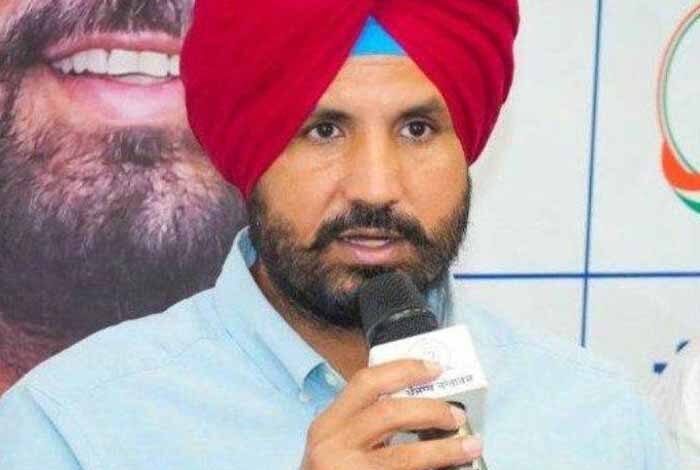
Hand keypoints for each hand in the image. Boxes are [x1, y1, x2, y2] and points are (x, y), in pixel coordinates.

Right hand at [300, 359, 482, 469]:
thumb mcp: (335, 443)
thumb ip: (363, 424)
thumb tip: (419, 405)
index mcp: (327, 426)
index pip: (366, 383)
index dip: (404, 370)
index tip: (434, 368)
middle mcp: (332, 447)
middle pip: (388, 414)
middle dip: (430, 410)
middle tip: (457, 415)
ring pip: (404, 457)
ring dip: (444, 450)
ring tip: (471, 445)